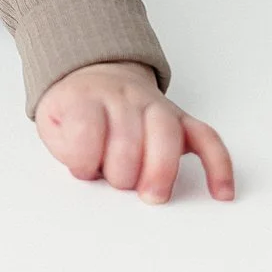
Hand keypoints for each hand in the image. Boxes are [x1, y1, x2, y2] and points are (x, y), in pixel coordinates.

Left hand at [34, 61, 234, 203]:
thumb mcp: (51, 120)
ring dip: (160, 170)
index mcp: (86, 97)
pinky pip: (207, 138)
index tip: (83, 168)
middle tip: (116, 182)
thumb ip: (64, 145)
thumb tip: (87, 167)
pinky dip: (218, 165)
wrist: (96, 75)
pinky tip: (220, 192)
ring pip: (166, 134)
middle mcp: (124, 97)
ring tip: (153, 195)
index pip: (86, 130)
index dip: (83, 159)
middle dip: (120, 171)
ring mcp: (156, 106)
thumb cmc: (76, 109)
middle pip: (128, 137)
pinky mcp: (182, 120)